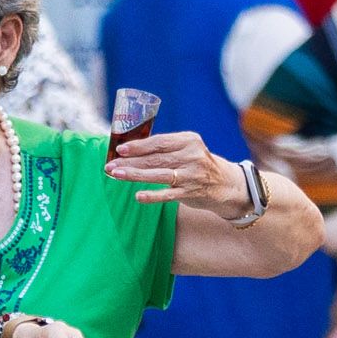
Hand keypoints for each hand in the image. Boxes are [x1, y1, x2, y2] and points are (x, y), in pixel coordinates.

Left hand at [101, 127, 226, 209]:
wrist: (226, 184)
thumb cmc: (197, 164)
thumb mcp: (188, 149)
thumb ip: (165, 148)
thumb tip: (130, 150)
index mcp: (189, 140)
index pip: (159, 142)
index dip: (138, 146)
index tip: (120, 149)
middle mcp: (192, 156)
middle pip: (155, 158)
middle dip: (130, 162)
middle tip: (110, 165)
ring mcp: (192, 175)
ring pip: (159, 175)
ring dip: (135, 175)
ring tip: (116, 175)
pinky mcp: (191, 192)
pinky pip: (168, 195)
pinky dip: (153, 196)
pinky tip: (138, 196)